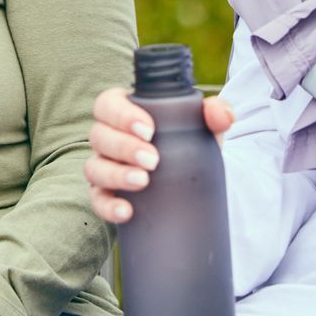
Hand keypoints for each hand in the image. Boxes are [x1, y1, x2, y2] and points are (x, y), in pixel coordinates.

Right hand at [85, 86, 234, 222]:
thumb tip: (222, 115)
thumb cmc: (188, 145)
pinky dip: (108, 206)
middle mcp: (109, 137)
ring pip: (94, 167)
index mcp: (126, 112)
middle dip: (124, 147)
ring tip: (142, 182)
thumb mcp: (203, 129)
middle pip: (98, 135)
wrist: (190, 183)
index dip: (121, 115)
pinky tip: (127, 211)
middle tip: (153, 160)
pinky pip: (97, 200)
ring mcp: (104, 167)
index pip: (109, 104)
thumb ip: (215, 115)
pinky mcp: (105, 195)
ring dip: (115, 174)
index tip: (149, 129)